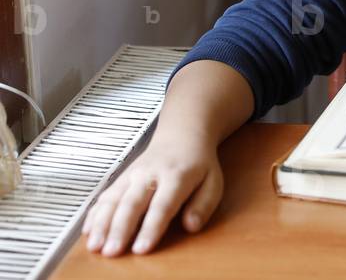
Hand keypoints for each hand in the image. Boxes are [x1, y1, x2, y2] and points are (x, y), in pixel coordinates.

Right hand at [81, 130, 222, 255]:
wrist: (182, 136)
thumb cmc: (199, 164)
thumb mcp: (213, 181)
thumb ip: (204, 204)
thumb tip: (192, 226)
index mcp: (177, 176)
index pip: (163, 205)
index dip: (151, 228)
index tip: (141, 249)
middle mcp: (151, 174)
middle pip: (132, 203)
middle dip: (120, 229)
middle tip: (112, 252)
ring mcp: (133, 174)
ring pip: (114, 199)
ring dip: (102, 224)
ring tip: (95, 247)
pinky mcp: (121, 177)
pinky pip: (105, 196)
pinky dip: (95, 214)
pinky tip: (88, 232)